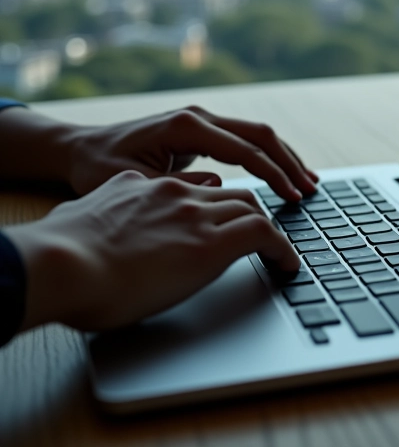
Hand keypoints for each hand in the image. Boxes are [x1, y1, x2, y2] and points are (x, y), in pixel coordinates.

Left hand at [0, 105, 316, 201]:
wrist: (79, 148)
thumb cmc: (100, 167)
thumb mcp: (134, 183)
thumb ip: (176, 189)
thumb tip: (218, 189)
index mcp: (187, 127)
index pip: (245, 150)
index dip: (272, 174)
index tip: (292, 196)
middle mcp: (199, 117)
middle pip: (260, 133)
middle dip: (289, 161)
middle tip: (311, 188)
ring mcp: (202, 120)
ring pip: (257, 133)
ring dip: (284, 156)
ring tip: (308, 181)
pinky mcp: (201, 130)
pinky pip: (244, 140)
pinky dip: (267, 156)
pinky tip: (281, 173)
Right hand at [5, 170, 300, 331]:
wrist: (59, 265)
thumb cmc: (59, 253)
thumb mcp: (85, 215)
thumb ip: (109, 208)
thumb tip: (104, 221)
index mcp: (146, 187)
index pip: (198, 188)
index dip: (218, 203)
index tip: (227, 215)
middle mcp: (175, 193)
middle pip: (233, 193)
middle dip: (254, 209)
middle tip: (267, 228)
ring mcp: (195, 213)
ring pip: (251, 207)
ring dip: (270, 225)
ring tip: (281, 247)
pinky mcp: (211, 243)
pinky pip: (263, 233)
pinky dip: (281, 247)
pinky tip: (288, 263)